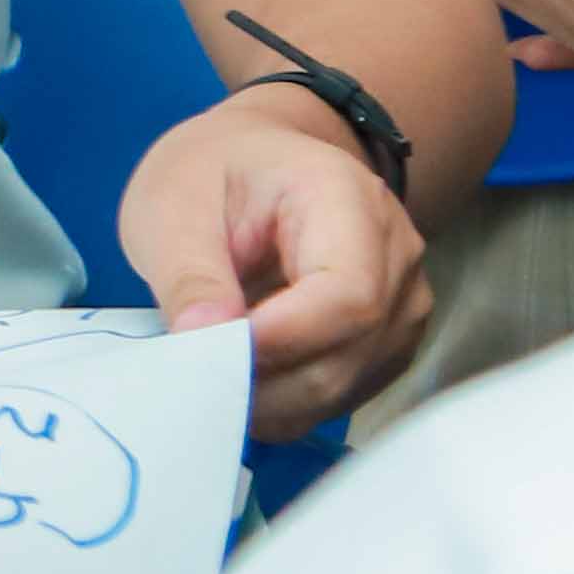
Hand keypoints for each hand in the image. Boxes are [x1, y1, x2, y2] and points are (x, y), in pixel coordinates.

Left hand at [118, 91, 429, 436]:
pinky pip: (337, 398)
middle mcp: (396, 255)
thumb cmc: (213, 176)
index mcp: (349, 199)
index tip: (208, 349)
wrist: (254, 168)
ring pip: (341, 387)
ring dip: (266, 399)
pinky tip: (238, 373)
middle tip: (188, 367)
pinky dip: (280, 404)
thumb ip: (190, 274)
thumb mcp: (173, 205)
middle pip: (346, 352)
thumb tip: (201, 340)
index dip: (280, 339)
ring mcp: (400, 305)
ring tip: (206, 363)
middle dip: (260, 378)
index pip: (347, 295)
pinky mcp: (386, 347)